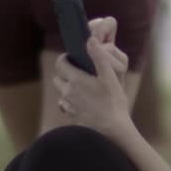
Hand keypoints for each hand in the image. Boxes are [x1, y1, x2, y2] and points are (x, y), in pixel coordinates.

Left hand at [52, 17, 131, 137]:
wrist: (112, 130)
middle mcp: (67, 92)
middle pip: (57, 77)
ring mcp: (68, 106)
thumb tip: (90, 40)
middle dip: (65, 72)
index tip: (73, 57)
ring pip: (61, 92)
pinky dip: (69, 101)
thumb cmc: (113, 102)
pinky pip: (65, 105)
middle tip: (79, 71)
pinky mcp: (71, 117)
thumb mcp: (110, 77)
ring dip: (67, 87)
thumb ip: (99, 57)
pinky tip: (82, 102)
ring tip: (82, 87)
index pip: (60, 63)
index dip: (65, 58)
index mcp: (75, 80)